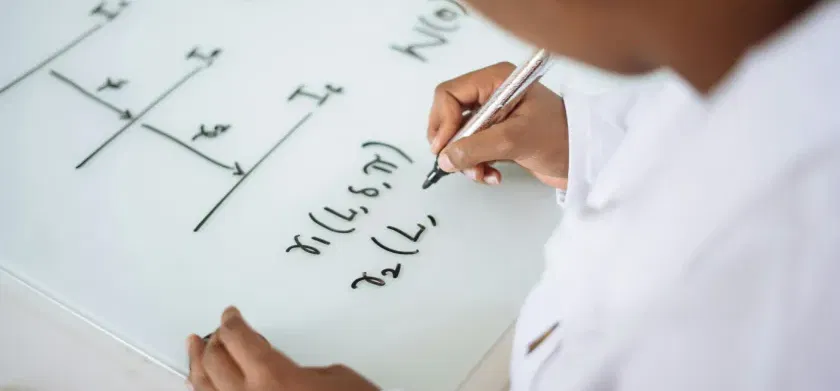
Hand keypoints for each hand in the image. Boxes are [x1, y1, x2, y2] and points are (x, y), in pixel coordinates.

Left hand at [187, 307, 377, 390]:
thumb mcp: (335, 377)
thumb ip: (299, 368)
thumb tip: (283, 369)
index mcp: (272, 377)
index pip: (238, 338)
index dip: (232, 322)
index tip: (231, 315)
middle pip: (215, 359)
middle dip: (215, 340)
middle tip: (220, 331)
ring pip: (203, 386)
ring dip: (198, 363)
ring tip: (195, 348)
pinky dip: (202, 390)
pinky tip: (201, 383)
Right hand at [428, 62, 569, 187]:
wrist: (586, 158)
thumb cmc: (558, 138)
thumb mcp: (514, 140)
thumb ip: (475, 148)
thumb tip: (444, 159)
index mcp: (495, 80)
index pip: (449, 94)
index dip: (442, 121)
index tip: (444, 148)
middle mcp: (491, 93)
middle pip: (450, 115)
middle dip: (453, 144)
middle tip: (459, 166)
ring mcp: (494, 115)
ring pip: (459, 137)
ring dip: (466, 160)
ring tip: (482, 174)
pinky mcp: (498, 135)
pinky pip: (473, 150)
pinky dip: (477, 165)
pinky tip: (492, 175)